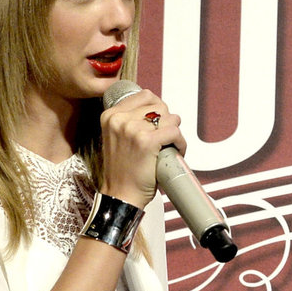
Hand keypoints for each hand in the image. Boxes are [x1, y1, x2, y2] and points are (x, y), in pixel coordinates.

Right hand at [98, 86, 185, 207]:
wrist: (120, 194)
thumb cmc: (122, 171)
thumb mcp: (117, 138)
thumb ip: (130, 121)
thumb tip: (157, 109)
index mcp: (110, 115)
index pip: (144, 95)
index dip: (158, 108)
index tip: (160, 122)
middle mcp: (120, 119)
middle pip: (159, 106)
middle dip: (167, 121)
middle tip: (166, 137)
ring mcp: (133, 129)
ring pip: (169, 118)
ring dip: (175, 132)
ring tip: (171, 145)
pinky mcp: (147, 141)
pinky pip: (175, 133)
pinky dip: (181, 143)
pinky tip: (177, 151)